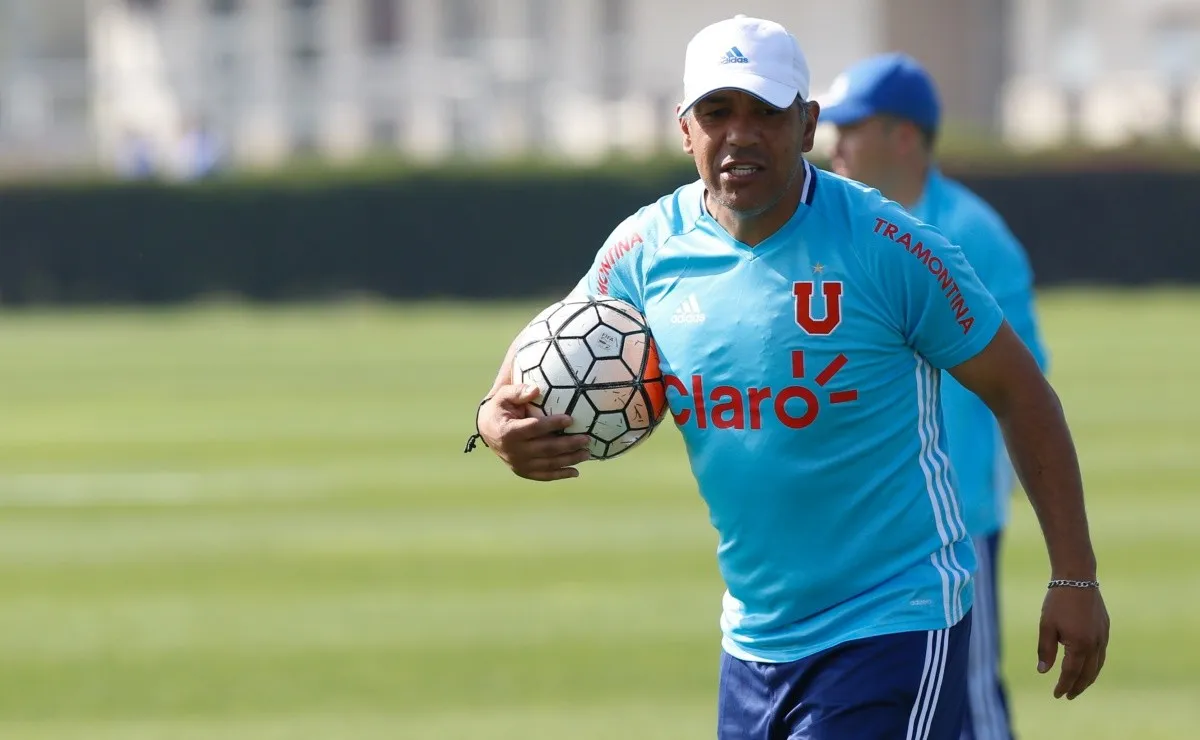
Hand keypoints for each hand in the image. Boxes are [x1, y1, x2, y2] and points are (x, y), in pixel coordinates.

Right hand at [477, 384, 591, 481]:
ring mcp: (518, 464)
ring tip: (587, 453)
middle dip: (568, 445)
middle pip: (545, 449)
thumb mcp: (503, 395)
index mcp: (508, 432)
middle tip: (586, 439)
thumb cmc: (500, 407)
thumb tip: (536, 389)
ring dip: (569, 460)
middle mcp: (513, 451)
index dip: (552, 424)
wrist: (488, 429)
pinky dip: (560, 475)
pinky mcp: (522, 471)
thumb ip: (518, 391)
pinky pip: (543, 475)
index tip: (570, 419)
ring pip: (547, 464)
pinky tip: (576, 472)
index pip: (534, 428)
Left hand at [1037, 585, 1109, 699]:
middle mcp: (1095, 644)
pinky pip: (1102, 654)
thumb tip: (1043, 672)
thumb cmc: (1057, 602)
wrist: (1077, 579)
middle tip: (1068, 696)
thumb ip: (1045, 650)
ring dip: (1088, 678)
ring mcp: (1103, 637)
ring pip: (1098, 665)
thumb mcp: (1046, 626)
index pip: (1071, 673)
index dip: (1064, 685)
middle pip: (1088, 674)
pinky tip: (1088, 666)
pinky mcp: (1105, 629)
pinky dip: (1095, 665)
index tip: (1057, 695)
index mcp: (1079, 645)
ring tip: (1078, 686)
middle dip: (1077, 687)